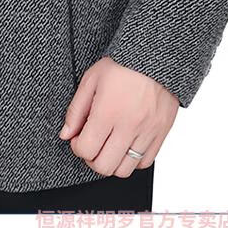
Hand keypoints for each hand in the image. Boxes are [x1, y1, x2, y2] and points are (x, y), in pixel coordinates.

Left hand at [59, 56, 178, 177]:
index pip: (86, 149)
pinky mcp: (161, 134)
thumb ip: (76, 110)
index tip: (78, 138)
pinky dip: (133, 160)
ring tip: (107, 146)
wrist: (154, 57)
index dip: (77, 147)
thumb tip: (66, 134)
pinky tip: (125, 145)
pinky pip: (146, 163)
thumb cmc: (122, 64)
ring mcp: (147, 132)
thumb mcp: (90, 80)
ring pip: (125, 170)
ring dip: (112, 162)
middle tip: (90, 145)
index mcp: (108, 112)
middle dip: (91, 158)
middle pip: (104, 166)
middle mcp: (128, 126)